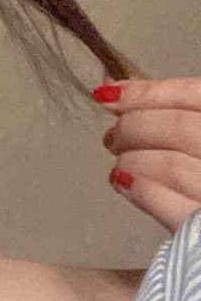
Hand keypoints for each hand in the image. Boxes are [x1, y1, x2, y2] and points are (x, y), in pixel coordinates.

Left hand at [96, 75, 200, 231]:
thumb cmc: (199, 162)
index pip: (194, 95)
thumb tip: (114, 91)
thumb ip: (172, 112)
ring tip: (120, 166)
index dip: (147, 93)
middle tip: (113, 138)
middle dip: (135, 128)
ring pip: (175, 167)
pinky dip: (143, 193)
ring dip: (134, 162)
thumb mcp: (199, 134)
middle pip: (181, 129)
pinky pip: (175, 210)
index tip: (108, 96)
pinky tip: (125, 186)